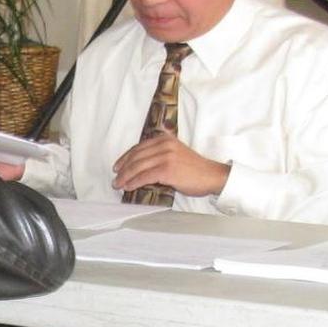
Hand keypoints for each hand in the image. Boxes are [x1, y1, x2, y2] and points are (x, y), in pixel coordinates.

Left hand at [111, 133, 228, 196]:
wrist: (212, 175)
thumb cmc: (194, 169)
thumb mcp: (175, 153)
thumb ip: (159, 154)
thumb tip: (138, 165)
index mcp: (164, 139)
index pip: (139, 148)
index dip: (125, 157)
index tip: (117, 166)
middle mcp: (164, 145)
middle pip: (136, 157)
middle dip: (123, 168)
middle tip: (115, 178)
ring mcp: (165, 156)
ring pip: (138, 167)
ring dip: (125, 177)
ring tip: (118, 184)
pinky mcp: (167, 169)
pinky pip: (145, 176)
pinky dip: (134, 182)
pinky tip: (128, 187)